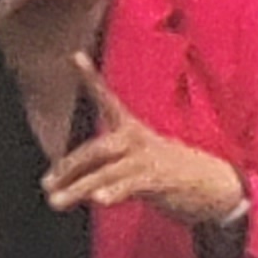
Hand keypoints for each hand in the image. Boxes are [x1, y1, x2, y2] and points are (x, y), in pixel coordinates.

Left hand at [42, 63, 249, 228]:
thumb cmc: (165, 171)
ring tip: (56, 201)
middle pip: (96, 148)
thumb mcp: (133, 160)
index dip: (91, 78)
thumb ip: (101, 166)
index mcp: (131, 128)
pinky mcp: (159, 180)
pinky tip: (98, 200)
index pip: (107, 99)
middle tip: (46, 184)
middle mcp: (137, 138)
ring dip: (79, 188)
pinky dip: (114, 192)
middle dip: (69, 166)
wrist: (211, 184)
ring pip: (106, 171)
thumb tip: (62, 180)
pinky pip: (131, 185)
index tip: (75, 55)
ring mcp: (148, 159)